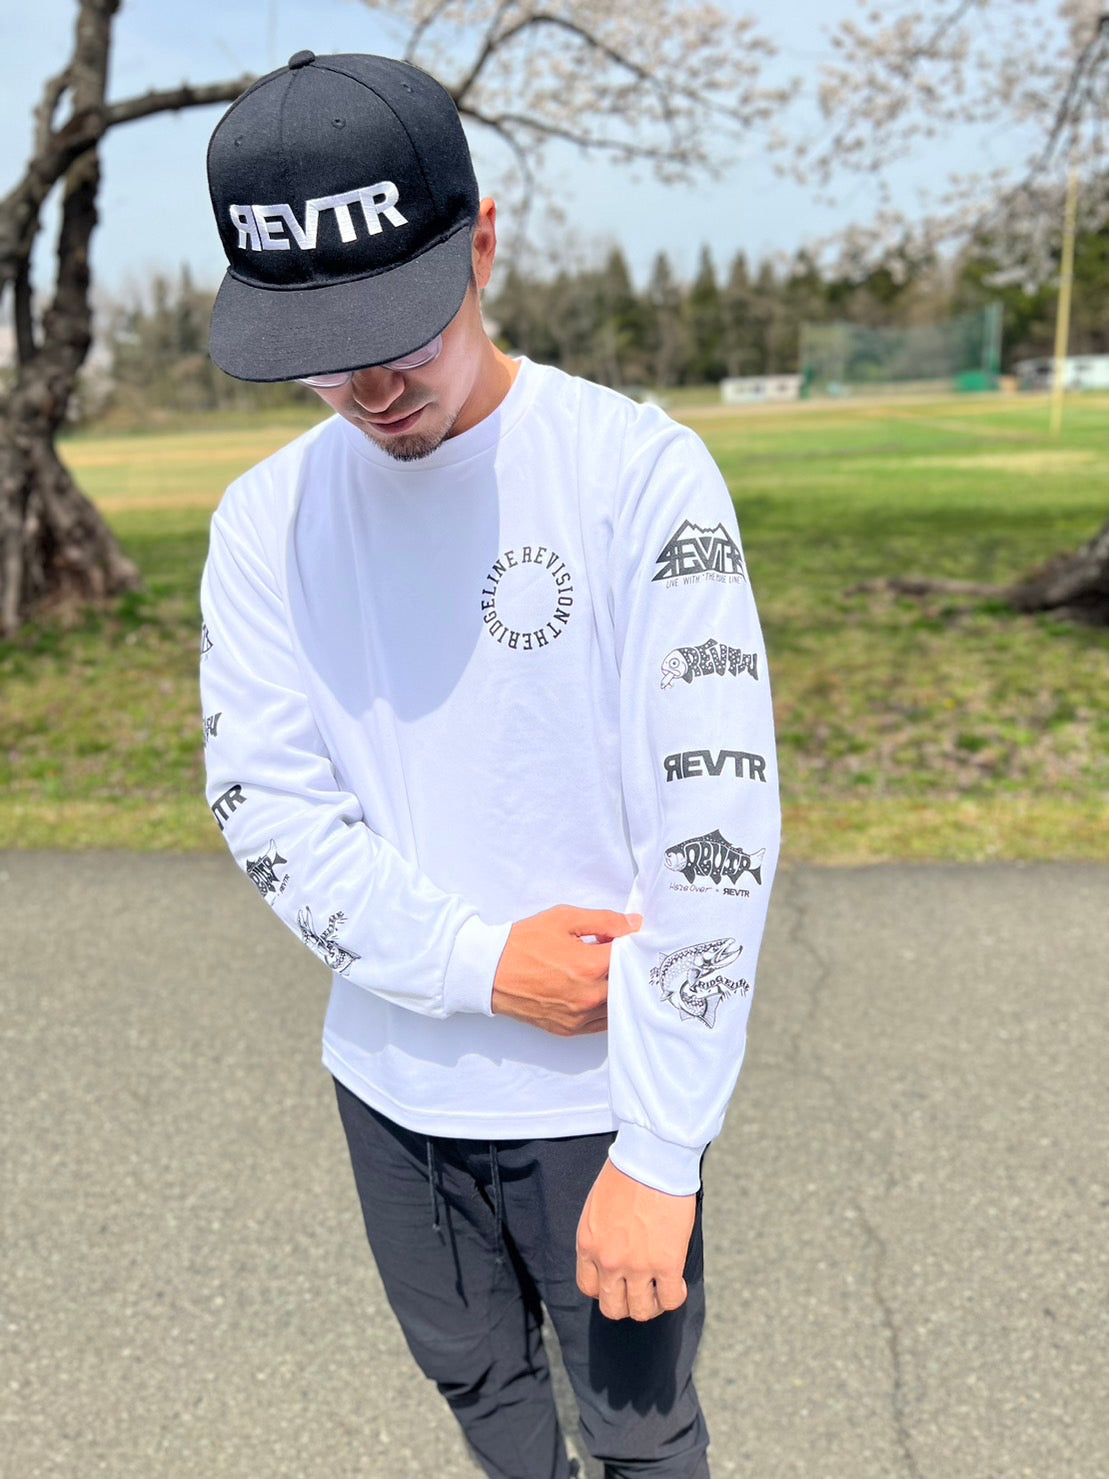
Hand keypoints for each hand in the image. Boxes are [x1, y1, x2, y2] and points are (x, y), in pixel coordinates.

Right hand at [492, 905, 640, 1036]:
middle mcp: (590, 996)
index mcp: (591, 965)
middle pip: (627, 983)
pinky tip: (595, 992)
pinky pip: (602, 1024)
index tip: (618, 940)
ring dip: (617, 990)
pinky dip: (605, 1008)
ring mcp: (580, 1016)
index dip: (627, 945)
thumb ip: (604, 920)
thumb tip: (634, 924)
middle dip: (624, 967)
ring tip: (599, 973)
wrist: (489, 972)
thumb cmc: (524, 942)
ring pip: (617, 1006)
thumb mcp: (564, 918)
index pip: (630, 956)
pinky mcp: (569, 1029)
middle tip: (610, 956)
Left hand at [576, 1159, 696, 1321]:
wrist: (652, 1158)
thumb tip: (612, 1251)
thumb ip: (600, 1236)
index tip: (618, 1282)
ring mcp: (637, 1266)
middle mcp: (608, 1261)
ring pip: (641, 1310)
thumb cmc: (626, 1173)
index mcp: (588, 1244)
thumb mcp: (597, 1208)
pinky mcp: (666, 1263)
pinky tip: (677, 1283)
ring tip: (660, 1289)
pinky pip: (669, 1299)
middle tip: (641, 1291)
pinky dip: (674, 1297)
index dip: (606, 1289)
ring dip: (651, 1304)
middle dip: (627, 1304)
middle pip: (612, 1307)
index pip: (589, 1288)